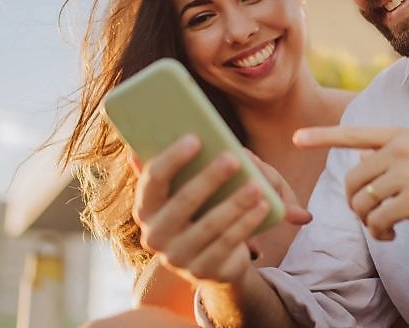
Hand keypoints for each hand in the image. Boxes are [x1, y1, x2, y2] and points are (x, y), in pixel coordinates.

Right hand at [132, 135, 310, 285]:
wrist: (211, 259)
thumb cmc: (198, 212)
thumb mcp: (185, 192)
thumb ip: (174, 169)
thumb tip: (148, 146)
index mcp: (145, 208)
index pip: (153, 180)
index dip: (173, 158)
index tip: (196, 138)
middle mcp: (154, 236)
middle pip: (183, 202)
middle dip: (210, 178)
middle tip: (234, 158)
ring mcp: (177, 257)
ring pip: (210, 224)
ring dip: (236, 202)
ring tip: (257, 184)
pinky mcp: (202, 271)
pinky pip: (227, 243)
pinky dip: (246, 222)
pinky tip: (262, 206)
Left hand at [294, 126, 408, 240]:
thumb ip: (391, 153)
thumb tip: (360, 159)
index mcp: (401, 136)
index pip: (354, 135)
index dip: (323, 137)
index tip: (296, 138)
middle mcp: (401, 151)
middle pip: (353, 179)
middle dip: (353, 203)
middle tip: (367, 215)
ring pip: (363, 202)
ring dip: (367, 221)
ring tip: (383, 228)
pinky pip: (379, 219)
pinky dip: (378, 232)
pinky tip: (390, 235)